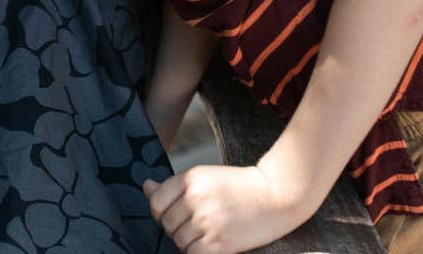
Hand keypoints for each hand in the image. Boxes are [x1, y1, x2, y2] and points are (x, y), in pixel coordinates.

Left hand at [142, 164, 309, 253]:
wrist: (277, 196)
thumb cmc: (240, 186)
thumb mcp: (205, 177)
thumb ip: (173, 186)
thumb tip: (145, 187)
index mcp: (191, 178)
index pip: (156, 202)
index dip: (162, 212)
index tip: (176, 213)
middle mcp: (195, 198)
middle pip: (166, 224)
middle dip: (177, 227)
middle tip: (198, 223)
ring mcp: (207, 221)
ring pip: (178, 240)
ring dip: (188, 241)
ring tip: (208, 231)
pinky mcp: (218, 242)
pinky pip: (191, 253)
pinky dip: (197, 251)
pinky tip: (211, 242)